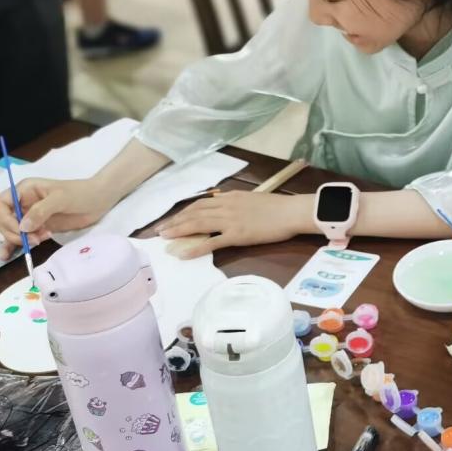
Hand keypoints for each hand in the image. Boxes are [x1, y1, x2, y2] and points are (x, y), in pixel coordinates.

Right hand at [0, 177, 119, 258]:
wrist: (99, 200)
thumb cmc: (81, 193)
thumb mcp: (61, 198)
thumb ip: (41, 211)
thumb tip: (22, 227)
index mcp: (24, 190)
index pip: (0, 204)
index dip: (5, 218)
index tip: (19, 229)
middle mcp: (23, 203)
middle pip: (3, 220)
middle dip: (14, 232)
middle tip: (34, 239)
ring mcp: (30, 216)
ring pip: (11, 230)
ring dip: (18, 240)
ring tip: (37, 243)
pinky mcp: (38, 228)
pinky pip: (22, 237)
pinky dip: (13, 246)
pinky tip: (7, 256)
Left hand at [155, 192, 306, 257]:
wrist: (291, 212)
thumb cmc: (278, 207)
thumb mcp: (252, 199)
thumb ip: (236, 202)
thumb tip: (222, 203)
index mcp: (230, 197)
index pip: (200, 203)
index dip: (184, 212)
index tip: (172, 218)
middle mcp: (226, 206)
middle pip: (194, 212)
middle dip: (175, 221)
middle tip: (160, 230)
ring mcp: (230, 221)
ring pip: (197, 224)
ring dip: (178, 231)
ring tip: (164, 238)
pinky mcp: (237, 235)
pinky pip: (211, 242)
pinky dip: (195, 247)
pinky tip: (183, 253)